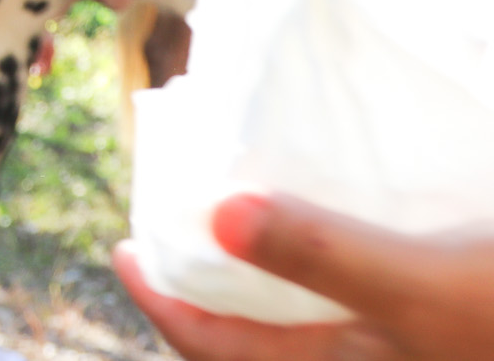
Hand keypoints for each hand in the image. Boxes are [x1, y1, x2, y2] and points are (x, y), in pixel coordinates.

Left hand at [115, 193, 493, 360]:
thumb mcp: (421, 283)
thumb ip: (323, 252)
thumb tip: (219, 215)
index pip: (215, 350)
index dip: (159, 304)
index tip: (119, 248)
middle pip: (259, 340)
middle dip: (213, 287)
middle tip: (177, 218)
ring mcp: (407, 347)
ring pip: (312, 324)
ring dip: (272, 275)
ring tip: (241, 211)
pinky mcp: (439, 321)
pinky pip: (365, 306)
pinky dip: (332, 267)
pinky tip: (337, 218)